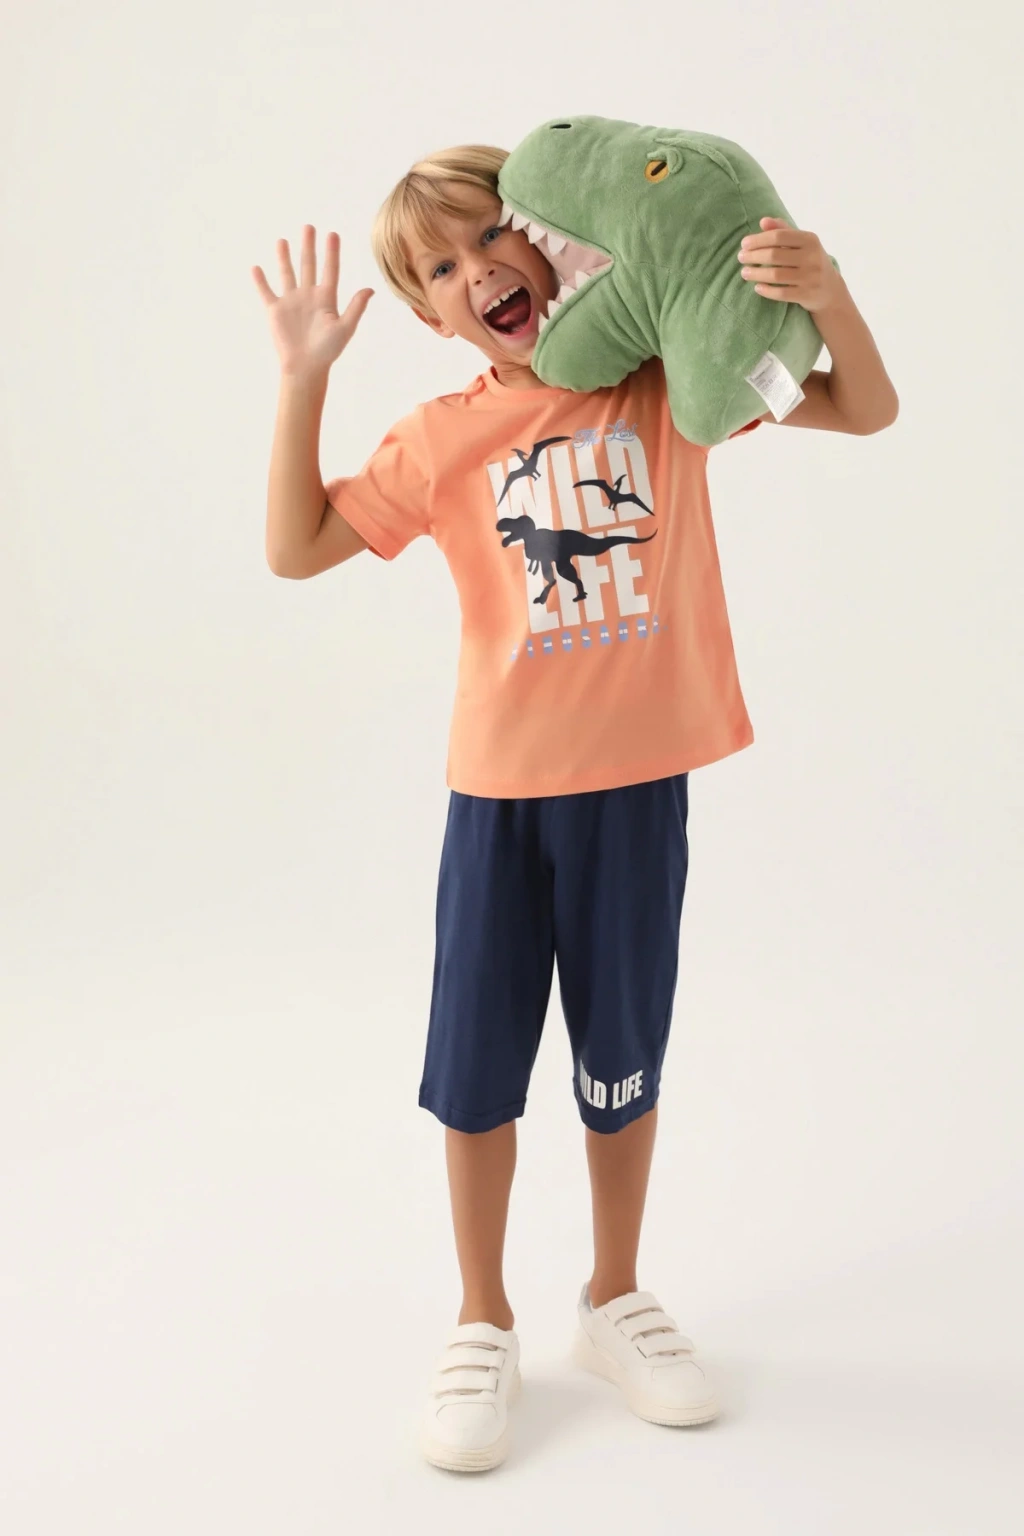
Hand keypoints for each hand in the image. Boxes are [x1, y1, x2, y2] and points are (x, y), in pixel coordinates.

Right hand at [252, 225, 373, 375]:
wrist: (306, 367)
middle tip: (308, 227)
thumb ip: (356, 307)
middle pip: (308, 265)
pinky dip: (260, 281)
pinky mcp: (275, 311)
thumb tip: (370, 289)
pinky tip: (256, 267)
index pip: (330, 270)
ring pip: (287, 273)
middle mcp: (308, 296)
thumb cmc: (328, 350)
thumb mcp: (345, 328)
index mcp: (326, 299)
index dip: (332, 253)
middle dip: (308, 246)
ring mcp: (291, 302)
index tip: (332, 234)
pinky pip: (266, 292)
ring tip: (282, 240)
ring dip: (284, 257)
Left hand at [737, 217, 843, 313]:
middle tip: (740, 258)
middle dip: (754, 256)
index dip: (758, 240)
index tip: (743, 244)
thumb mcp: (801, 243)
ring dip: (756, 274)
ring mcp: (810, 277)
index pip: (779, 236)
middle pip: (774, 255)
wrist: (830, 289)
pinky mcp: (807, 295)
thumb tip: (763, 221)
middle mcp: (812, 257)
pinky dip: (767, 291)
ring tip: (744, 273)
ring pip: (776, 275)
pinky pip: (781, 294)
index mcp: (810, 240)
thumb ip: (782, 230)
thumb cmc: (809, 260)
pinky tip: (757, 287)